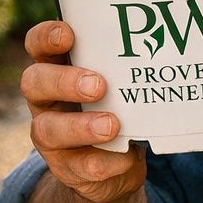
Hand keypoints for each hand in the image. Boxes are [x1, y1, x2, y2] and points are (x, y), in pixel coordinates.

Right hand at [21, 20, 145, 202]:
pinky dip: (106, 161)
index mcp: (57, 70)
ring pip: (47, 129)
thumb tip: (168, 49)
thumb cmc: (118, 108)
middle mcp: (45, 100)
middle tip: (99, 86)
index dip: (46, 37)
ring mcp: (50, 135)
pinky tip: (126, 156)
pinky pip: (80, 166)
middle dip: (65, 82)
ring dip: (80, 127)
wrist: (116, 168)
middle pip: (34, 83)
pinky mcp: (65, 168)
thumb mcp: (119, 85)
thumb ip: (126, 70)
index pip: (38, 45)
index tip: (69, 34)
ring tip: (111, 125)